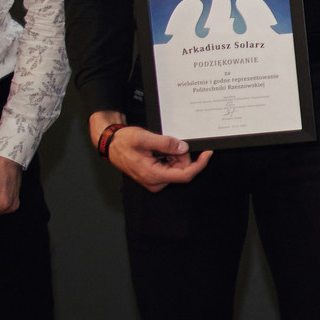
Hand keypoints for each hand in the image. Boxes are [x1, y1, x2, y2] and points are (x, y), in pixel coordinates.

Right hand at [90, 111, 211, 192]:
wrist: (111, 144)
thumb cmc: (123, 142)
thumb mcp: (144, 138)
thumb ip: (165, 143)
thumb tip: (183, 147)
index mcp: (152, 175)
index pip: (185, 175)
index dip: (199, 164)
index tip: (207, 153)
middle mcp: (155, 181)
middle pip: (182, 169)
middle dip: (181, 154)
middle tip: (169, 142)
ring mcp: (155, 179)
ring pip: (177, 167)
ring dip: (174, 154)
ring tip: (158, 146)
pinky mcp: (156, 175)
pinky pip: (171, 166)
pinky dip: (169, 156)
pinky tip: (158, 150)